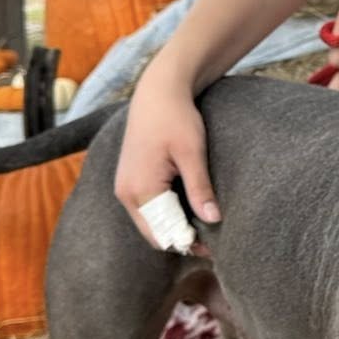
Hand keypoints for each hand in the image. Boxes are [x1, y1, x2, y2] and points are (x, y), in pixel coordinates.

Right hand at [114, 61, 220, 247]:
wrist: (157, 91)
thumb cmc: (176, 117)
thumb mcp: (192, 152)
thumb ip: (200, 189)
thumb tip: (213, 220)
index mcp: (140, 189)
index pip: (163, 233)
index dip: (188, 243)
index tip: (214, 247)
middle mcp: (126, 193)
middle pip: (154, 233)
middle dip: (180, 239)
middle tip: (212, 241)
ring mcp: (125, 187)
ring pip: (149, 223)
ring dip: (172, 227)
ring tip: (202, 226)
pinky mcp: (129, 180)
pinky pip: (146, 209)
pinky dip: (165, 215)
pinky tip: (187, 210)